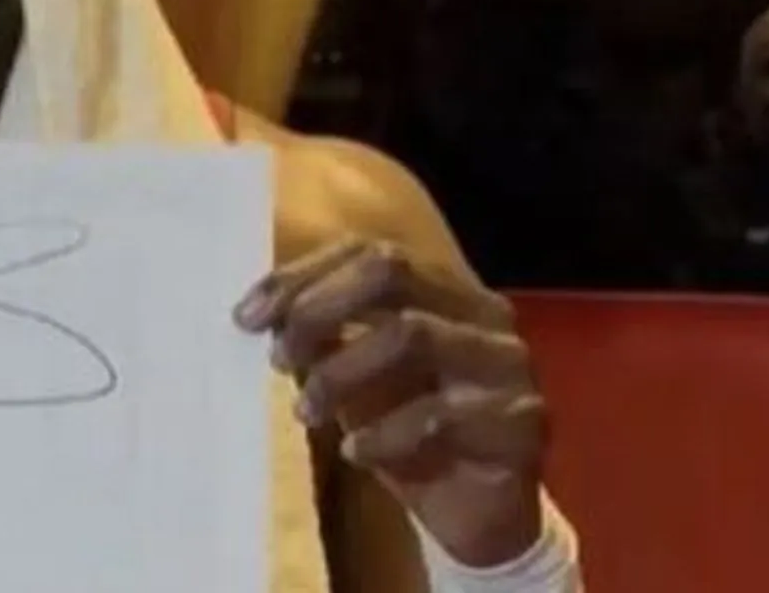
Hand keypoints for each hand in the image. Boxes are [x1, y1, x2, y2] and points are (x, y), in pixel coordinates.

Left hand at [234, 239, 545, 566]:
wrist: (481, 517)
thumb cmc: (411, 436)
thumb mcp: (358, 378)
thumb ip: (325, 337)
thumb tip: (258, 313)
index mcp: (445, 290)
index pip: (368, 251)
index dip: (301, 276)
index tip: (247, 317)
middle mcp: (484, 313)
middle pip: (392, 270)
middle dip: (319, 308)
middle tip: (278, 358)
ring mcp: (509, 364)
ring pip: (410, 334)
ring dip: (341, 373)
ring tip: (306, 412)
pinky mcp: (521, 422)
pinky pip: (438, 415)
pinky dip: (382, 434)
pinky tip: (354, 454)